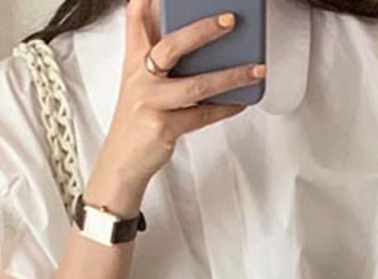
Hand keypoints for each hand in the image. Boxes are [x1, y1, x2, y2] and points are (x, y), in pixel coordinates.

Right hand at [84, 0, 265, 213]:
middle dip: (202, 30)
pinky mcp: (163, 128)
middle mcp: (140, 78)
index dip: (148, 0)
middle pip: (171, 46)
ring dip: (231, 76)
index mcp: (133, 61)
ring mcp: (151, 103)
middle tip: (230, 20)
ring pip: (196, 85)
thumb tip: (193, 33)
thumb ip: (156, 55)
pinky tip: (241, 100)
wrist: (122, 162)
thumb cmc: (137, 118)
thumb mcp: (139, 81)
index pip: (135, 19)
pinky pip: (202, 115)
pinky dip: (224, 108)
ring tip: (255, 69)